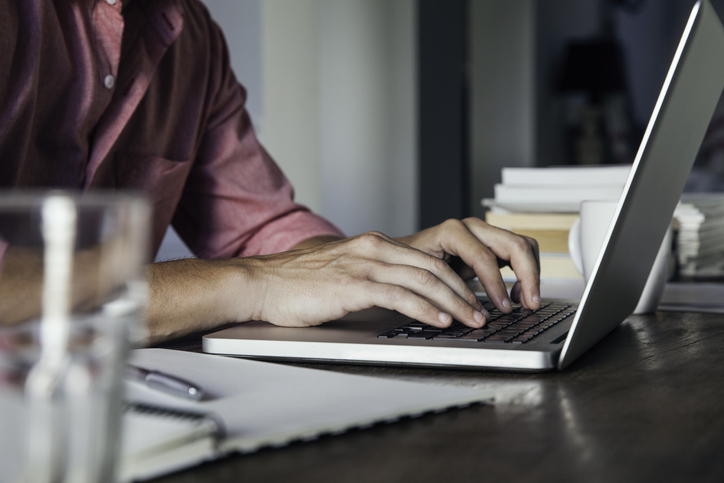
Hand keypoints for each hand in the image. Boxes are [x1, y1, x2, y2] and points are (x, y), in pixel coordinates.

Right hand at [244, 232, 486, 329]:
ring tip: (470, 319)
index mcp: (374, 244)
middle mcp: (374, 248)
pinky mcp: (352, 285)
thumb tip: (397, 292)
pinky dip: (425, 308)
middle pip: (433, 267)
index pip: (426, 259)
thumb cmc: (298, 282)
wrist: (262, 283)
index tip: (470, 298)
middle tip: (481, 311)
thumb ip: (371, 274)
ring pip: (423, 279)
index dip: (455, 280)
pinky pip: (399, 295)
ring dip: (453, 302)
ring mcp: (363, 265)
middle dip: (463, 291)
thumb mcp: (342, 268)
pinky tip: (439, 320)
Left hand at [396, 218, 540, 311]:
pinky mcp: (492, 244)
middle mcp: (472, 228)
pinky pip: (519, 253)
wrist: (404, 257)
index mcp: (453, 231)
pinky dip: (525, 272)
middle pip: (514, 244)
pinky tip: (517, 294)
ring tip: (524, 301)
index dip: (498, 284)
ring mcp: (484, 234)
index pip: (485, 257)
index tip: (505, 307)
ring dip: (531, 273)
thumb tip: (465, 315)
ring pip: (523, 245)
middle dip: (528, 275)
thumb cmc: (409, 267)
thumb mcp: (422, 279)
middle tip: (531, 303)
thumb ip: (443, 294)